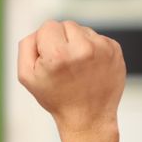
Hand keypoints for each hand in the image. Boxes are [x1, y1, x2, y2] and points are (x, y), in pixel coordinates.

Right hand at [17, 20, 125, 134]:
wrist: (88, 117)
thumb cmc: (57, 98)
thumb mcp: (27, 76)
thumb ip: (26, 46)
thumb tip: (38, 31)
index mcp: (58, 54)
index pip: (47, 26)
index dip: (44, 42)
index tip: (49, 60)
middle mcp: (82, 48)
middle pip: (65, 24)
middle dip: (62, 40)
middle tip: (64, 65)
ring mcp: (102, 48)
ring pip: (82, 30)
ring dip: (77, 43)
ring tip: (77, 67)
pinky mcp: (115, 50)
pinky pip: (97, 38)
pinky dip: (92, 49)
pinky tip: (89, 67)